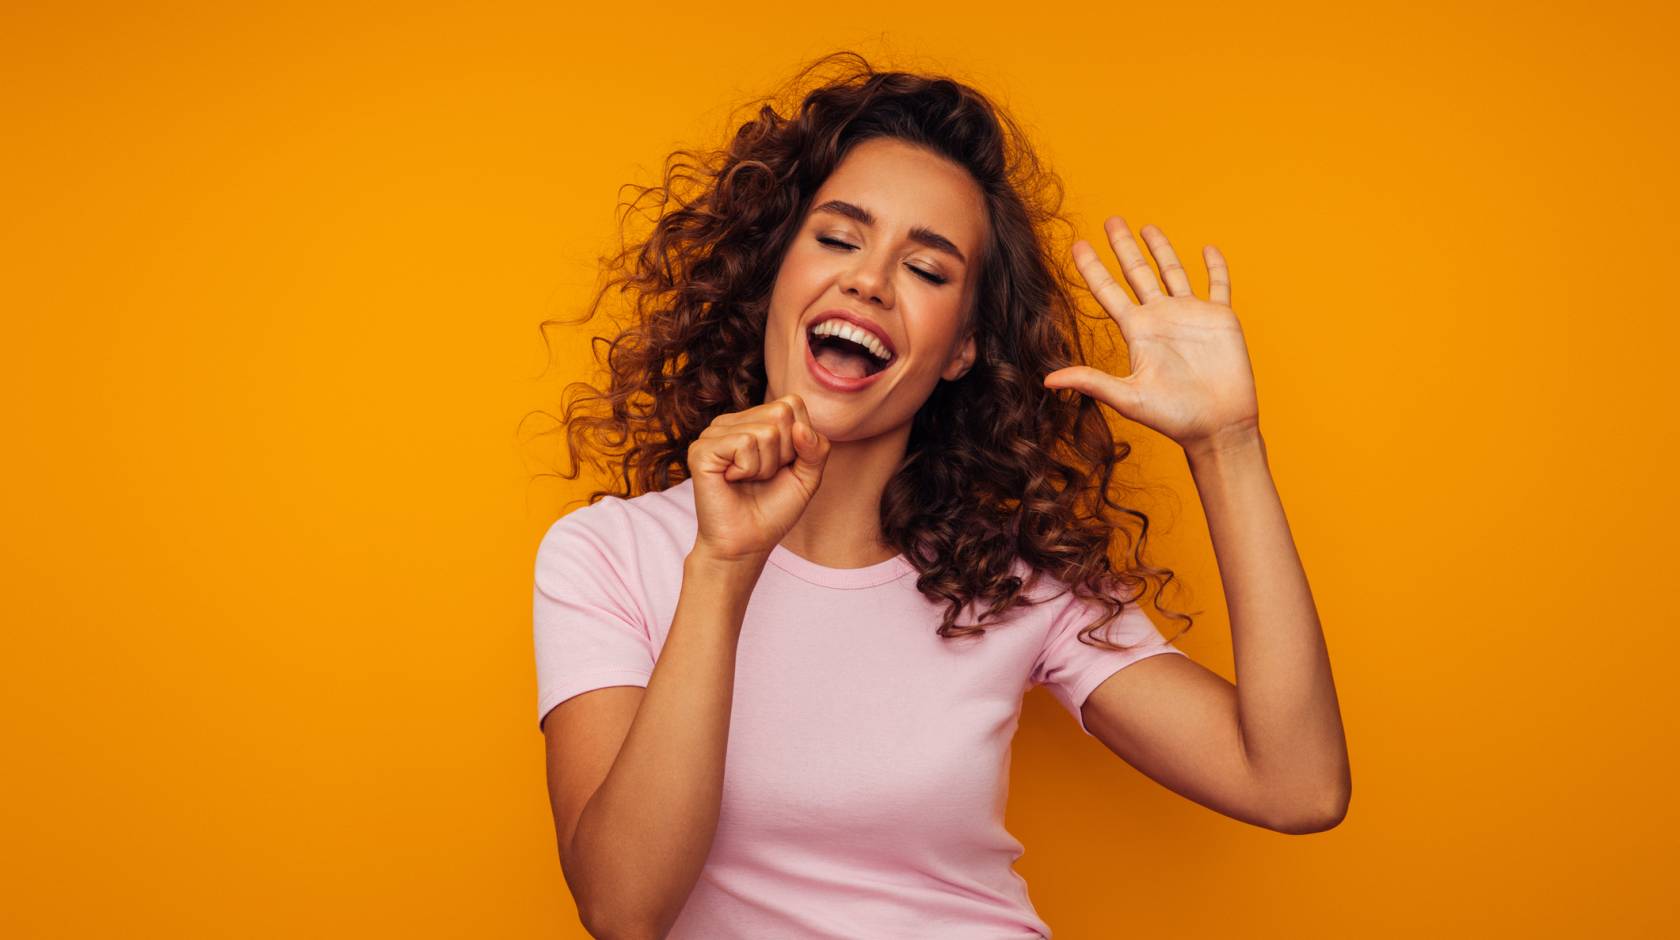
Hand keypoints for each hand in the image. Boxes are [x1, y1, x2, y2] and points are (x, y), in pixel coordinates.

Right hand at [688, 394, 830, 561]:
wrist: (747, 543)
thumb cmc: (772, 510)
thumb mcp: (808, 476)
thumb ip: (817, 448)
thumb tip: (800, 427)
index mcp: (754, 420)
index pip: (793, 403)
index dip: (799, 440)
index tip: (782, 466)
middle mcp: (732, 421)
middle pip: (781, 413)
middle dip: (784, 452)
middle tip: (764, 475)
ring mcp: (714, 433)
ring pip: (765, 431)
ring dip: (765, 466)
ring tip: (748, 480)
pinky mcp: (701, 449)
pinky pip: (744, 443)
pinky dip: (748, 469)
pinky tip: (732, 480)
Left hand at [1043, 216, 1259, 452]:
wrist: (1217, 426)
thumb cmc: (1173, 417)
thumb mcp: (1128, 397)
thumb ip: (1092, 382)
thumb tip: (1047, 380)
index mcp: (1137, 331)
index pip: (1108, 291)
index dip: (1092, 268)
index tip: (1077, 245)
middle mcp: (1160, 318)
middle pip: (1137, 273)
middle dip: (1123, 247)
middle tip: (1110, 221)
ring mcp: (1190, 315)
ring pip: (1172, 272)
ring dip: (1161, 249)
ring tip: (1148, 228)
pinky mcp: (1220, 318)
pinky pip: (1218, 285)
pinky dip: (1215, 267)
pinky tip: (1207, 249)